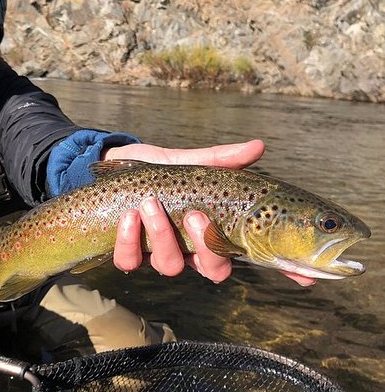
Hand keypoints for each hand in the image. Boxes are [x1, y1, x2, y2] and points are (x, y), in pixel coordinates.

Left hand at [105, 140, 315, 286]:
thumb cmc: (161, 171)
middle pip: (213, 270)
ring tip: (149, 204)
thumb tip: (259, 146)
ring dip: (161, 236)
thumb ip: (222, 160)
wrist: (117, 170)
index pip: (251, 255)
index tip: (305, 276)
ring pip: (170, 266)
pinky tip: (128, 215)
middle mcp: (190, 250)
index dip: (279, 269)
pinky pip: (130, 261)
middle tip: (196, 215)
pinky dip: (129, 240)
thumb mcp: (192, 164)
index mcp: (212, 231)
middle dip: (207, 247)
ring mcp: (159, 254)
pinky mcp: (128, 252)